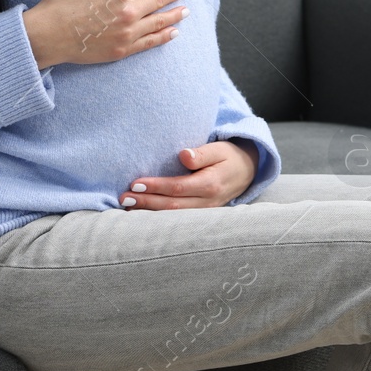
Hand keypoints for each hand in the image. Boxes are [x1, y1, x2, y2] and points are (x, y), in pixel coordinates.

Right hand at [21, 0, 189, 69]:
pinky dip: (164, 37)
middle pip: (158, 1)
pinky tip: (174, 33)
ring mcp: (128, 34)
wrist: (48, 35)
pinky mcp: (122, 50)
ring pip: (159, 22)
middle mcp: (129, 12)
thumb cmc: (63, 1)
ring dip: (174, 15)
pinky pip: (150, 43)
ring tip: (186, 10)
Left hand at [121, 139, 256, 209]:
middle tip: (123, 198)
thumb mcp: (219, 149)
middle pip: (172, 206)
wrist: (247, 172)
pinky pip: (177, 220)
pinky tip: (141, 216)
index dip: (156, 187)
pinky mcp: (201, 217)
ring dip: (149, 214)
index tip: (135, 184)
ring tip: (127, 208)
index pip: (178, 188)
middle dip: (146, 203)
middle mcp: (207, 203)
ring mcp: (204, 213)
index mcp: (210, 184)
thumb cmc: (229, 157)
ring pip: (173, 217)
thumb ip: (202, 153)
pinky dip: (158, 219)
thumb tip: (184, 155)